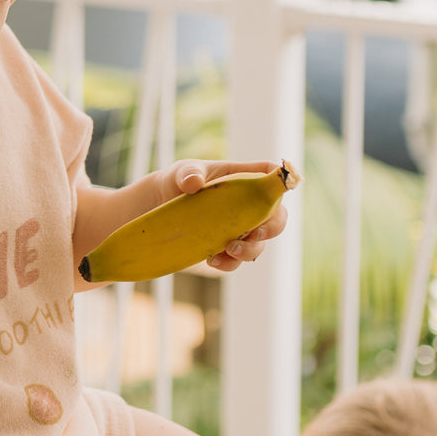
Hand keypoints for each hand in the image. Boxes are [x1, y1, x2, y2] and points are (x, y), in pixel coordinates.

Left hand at [160, 158, 288, 271]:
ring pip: (258, 244)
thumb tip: (193, 183)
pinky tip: (212, 259)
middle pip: (276, 217)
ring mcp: (236, 229)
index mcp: (242, 180)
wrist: (156, 206)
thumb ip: (188, 173)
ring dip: (250, 250)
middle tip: (256, 234)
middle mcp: (246, 207)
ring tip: (230, 249)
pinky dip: (228, 263)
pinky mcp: (222, 248)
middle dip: (272, 228)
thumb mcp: (181, 172)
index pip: (270, 175)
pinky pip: (234, 261)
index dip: (280, 180)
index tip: (278, 188)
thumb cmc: (175, 182)